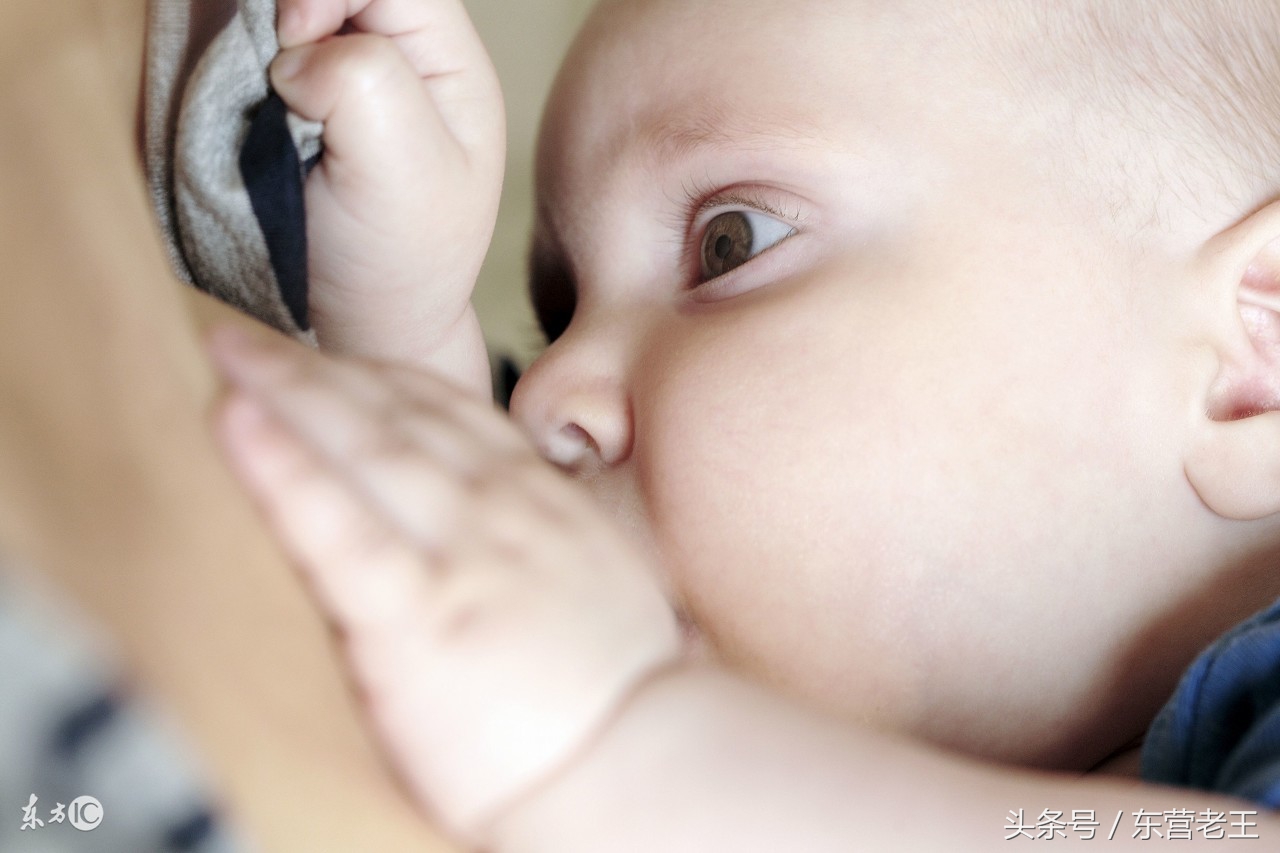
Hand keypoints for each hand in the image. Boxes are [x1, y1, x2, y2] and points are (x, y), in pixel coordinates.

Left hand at [208, 326, 681, 840]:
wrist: (641, 761)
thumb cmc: (618, 695)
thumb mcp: (600, 583)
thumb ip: (544, 538)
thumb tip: (502, 524)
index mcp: (542, 502)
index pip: (454, 415)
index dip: (386, 380)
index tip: (338, 362)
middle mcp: (501, 507)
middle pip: (398, 415)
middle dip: (321, 369)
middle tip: (252, 337)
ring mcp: (459, 552)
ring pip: (364, 445)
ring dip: (291, 390)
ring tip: (230, 351)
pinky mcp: (414, 612)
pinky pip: (334, 522)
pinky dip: (281, 465)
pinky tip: (235, 421)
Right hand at [271, 0, 503, 390]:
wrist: (359, 322)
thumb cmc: (398, 260)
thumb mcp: (406, 173)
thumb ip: (365, 83)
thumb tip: (298, 48)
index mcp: (450, 64)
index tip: (295, 37)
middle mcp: (401, 57)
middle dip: (289, 10)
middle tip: (274, 71)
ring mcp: (345, 77)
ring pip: (287, 12)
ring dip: (259, 37)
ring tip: (262, 95)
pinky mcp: (294, 102)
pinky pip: (256, 49)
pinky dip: (239, 62)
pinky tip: (246, 104)